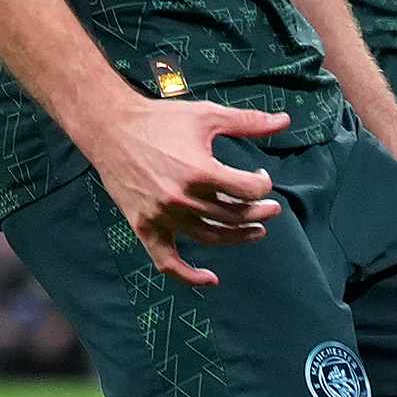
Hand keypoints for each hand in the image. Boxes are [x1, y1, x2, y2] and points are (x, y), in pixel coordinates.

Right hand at [79, 97, 290, 285]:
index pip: (249, 191)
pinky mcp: (145, 226)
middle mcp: (182, 199)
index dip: (263, 186)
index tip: (261, 179)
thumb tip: (285, 121)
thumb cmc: (160, 120)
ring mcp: (162, 216)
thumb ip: (248, 122)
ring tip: (256, 232)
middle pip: (234, 216)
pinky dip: (189, 276)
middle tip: (271, 209)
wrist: (111, 129)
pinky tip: (210, 280)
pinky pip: (168, 262)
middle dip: (259, 213)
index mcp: (199, 171)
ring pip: (211, 237)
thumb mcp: (207, 116)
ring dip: (238, 238)